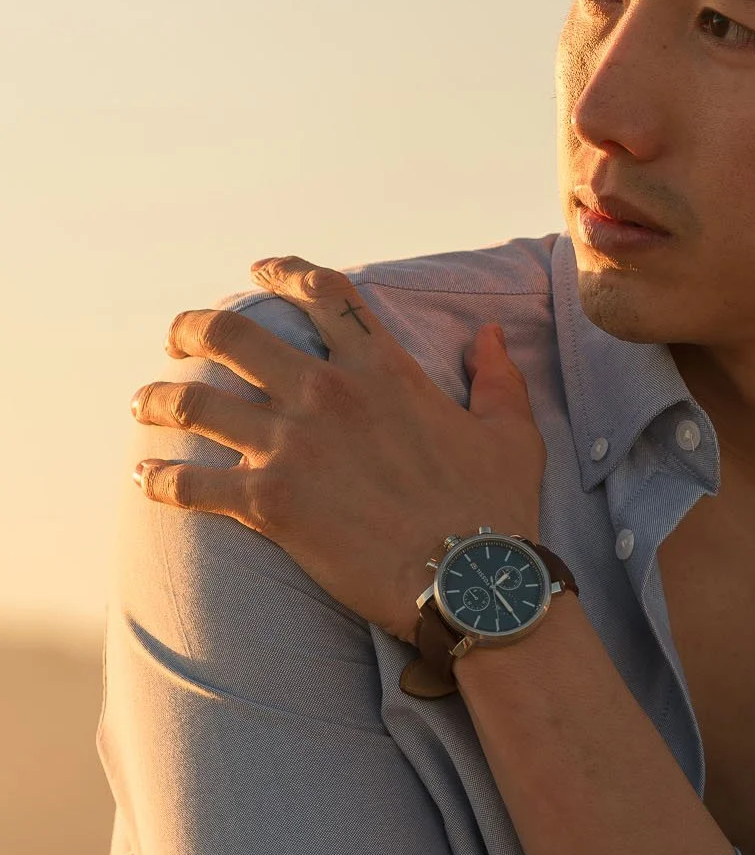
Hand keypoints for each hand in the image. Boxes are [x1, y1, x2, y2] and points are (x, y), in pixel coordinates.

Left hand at [130, 257, 545, 641]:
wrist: (472, 582)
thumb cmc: (496, 510)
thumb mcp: (511, 432)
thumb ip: (497, 377)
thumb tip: (488, 335)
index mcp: (382, 368)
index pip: (322, 293)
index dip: (282, 272)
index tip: (256, 274)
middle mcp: (327, 394)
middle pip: (231, 334)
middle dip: (193, 328)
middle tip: (179, 340)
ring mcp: (292, 446)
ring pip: (193, 401)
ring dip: (159, 398)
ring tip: (145, 403)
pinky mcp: (269, 503)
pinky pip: (191, 483)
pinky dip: (160, 479)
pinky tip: (146, 479)